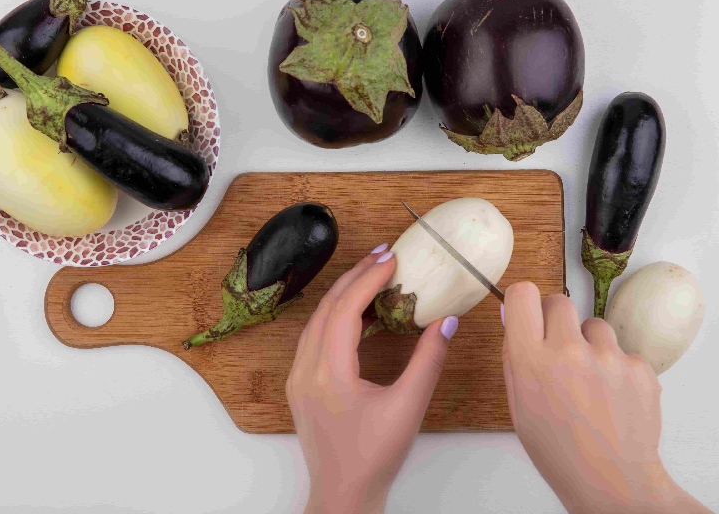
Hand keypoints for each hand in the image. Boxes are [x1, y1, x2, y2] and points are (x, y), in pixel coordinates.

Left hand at [287, 246, 458, 513]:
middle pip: (327, 308)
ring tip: (374, 275)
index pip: (345, 310)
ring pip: (318, 320)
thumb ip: (428, 362)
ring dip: (344, 294)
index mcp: (327, 374)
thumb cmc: (374, 458)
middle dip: (355, 277)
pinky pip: (315, 337)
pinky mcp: (301, 384)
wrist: (343, 494)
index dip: (368, 279)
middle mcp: (305, 370)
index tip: (392, 259)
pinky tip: (359, 313)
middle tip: (384, 255)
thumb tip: (447, 322)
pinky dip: (336, 317)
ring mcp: (298, 377)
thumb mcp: (408, 408)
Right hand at [502, 282, 710, 513]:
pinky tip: (611, 396)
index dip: (523, 300)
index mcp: (531, 360)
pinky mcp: (639, 367)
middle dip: (555, 318)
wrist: (612, 482)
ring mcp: (608, 358)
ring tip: (589, 380)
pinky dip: (615, 367)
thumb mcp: (517, 404)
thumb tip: (512, 316)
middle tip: (557, 347)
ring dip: (588, 343)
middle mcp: (569, 351)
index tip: (526, 311)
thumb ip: (514, 356)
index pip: (523, 294)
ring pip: (593, 325)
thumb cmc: (558, 449)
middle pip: (559, 301)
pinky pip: (621, 351)